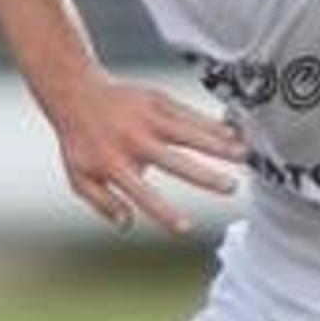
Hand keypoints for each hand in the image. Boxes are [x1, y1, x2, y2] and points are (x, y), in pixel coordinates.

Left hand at [43, 77, 242, 235]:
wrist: (75, 92)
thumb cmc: (81, 141)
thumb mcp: (79, 177)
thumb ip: (103, 203)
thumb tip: (128, 225)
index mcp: (112, 164)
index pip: (141, 194)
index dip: (164, 212)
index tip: (187, 228)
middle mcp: (132, 141)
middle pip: (172, 161)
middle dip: (203, 175)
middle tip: (230, 188)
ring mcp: (146, 118)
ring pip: (186, 133)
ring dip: (216, 145)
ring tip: (244, 155)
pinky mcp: (156, 100)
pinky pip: (188, 113)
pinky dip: (211, 124)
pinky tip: (233, 134)